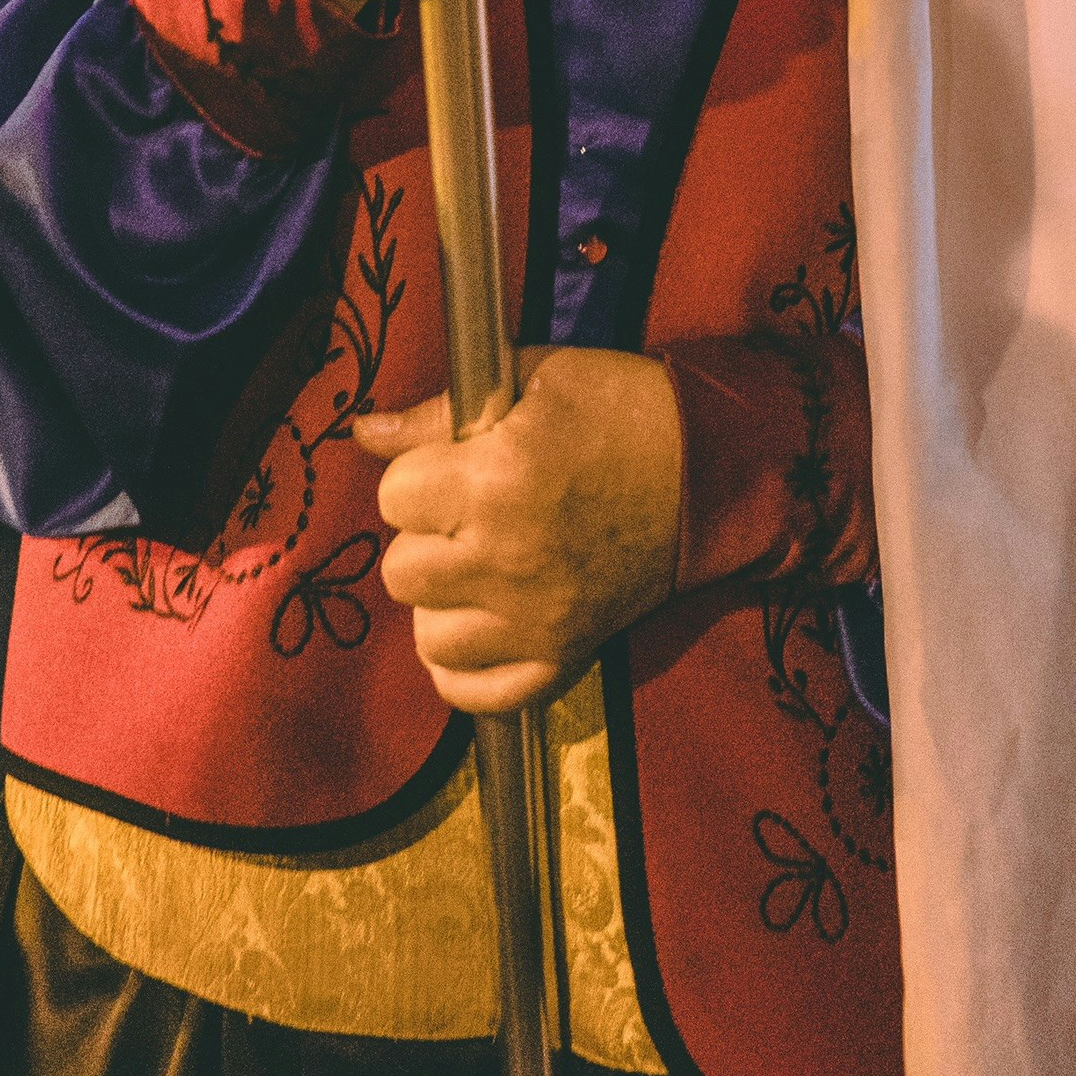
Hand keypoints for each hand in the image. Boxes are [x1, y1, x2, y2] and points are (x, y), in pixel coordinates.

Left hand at [358, 348, 685, 713]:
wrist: (711, 471)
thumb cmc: (620, 411)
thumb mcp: (531, 381)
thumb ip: (439, 414)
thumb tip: (364, 432)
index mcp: (496, 481)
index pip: (395, 497)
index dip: (421, 475)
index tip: (455, 465)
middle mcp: (508, 560)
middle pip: (403, 571)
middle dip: (428, 535)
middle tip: (470, 512)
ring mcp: (536, 621)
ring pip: (429, 636)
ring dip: (444, 601)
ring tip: (481, 566)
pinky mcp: (564, 658)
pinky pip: (478, 694)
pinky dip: (467, 669)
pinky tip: (482, 627)